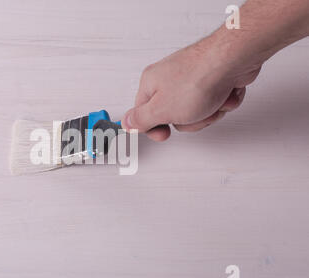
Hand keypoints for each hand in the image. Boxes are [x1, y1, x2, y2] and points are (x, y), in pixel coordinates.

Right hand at [122, 33, 260, 140]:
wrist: (234, 60)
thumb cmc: (199, 78)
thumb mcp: (161, 109)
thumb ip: (140, 120)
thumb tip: (127, 123)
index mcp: (151, 84)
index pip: (143, 114)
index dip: (155, 129)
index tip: (164, 134)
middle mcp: (169, 78)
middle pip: (174, 116)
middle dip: (190, 120)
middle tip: (194, 112)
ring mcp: (191, 78)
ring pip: (197, 111)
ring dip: (210, 112)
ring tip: (213, 102)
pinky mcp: (212, 78)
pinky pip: (214, 101)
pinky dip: (223, 101)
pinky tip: (225, 94)